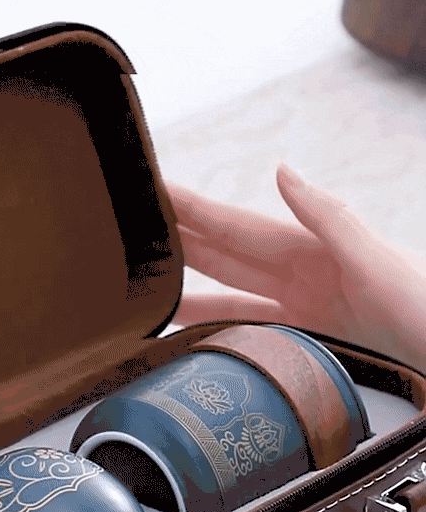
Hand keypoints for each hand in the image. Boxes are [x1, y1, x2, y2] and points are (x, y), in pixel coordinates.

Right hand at [167, 163, 425, 374]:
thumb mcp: (380, 258)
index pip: (236, 224)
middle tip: (131, 232)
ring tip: (147, 289)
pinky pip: (249, 329)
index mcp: (311, 249)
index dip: (193, 209)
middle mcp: (299, 276)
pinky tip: (195, 329)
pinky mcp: (307, 339)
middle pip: (223, 255)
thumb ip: (329, 218)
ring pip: (229, 295)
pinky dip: (218, 327)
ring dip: (188, 290)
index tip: (155, 192)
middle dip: (178, 241)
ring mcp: (301, 308)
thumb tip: (283, 172)